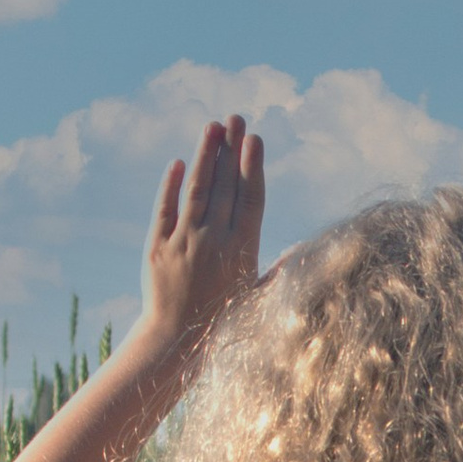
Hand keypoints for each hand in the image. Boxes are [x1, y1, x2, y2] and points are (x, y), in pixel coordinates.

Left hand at [142, 116, 264, 348]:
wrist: (175, 344)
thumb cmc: (222, 321)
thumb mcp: (257, 297)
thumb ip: (280, 269)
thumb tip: (306, 250)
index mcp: (242, 252)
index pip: (250, 200)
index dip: (252, 167)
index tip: (255, 139)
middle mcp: (213, 243)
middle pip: (224, 186)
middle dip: (230, 149)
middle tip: (234, 117)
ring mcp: (183, 244)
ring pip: (196, 191)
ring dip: (204, 156)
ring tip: (211, 126)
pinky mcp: (156, 249)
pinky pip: (164, 210)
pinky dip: (171, 185)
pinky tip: (178, 163)